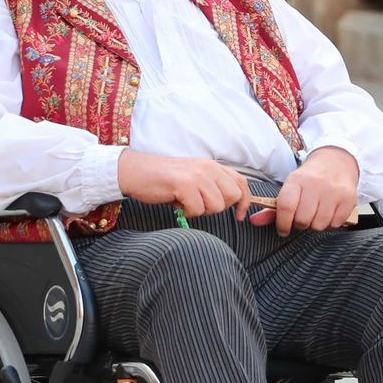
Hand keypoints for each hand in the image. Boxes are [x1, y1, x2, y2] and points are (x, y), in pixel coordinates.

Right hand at [116, 152, 251, 219]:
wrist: (137, 172)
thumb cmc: (165, 179)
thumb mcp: (194, 176)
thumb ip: (213, 185)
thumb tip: (233, 202)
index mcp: (213, 166)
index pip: (242, 183)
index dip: (245, 202)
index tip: (239, 216)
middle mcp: (208, 168)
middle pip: (232, 197)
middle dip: (218, 207)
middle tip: (199, 204)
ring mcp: (197, 175)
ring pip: (216, 206)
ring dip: (201, 211)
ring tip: (186, 202)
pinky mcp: (184, 184)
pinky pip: (197, 210)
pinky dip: (187, 213)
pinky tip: (177, 204)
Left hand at [274, 146, 358, 235]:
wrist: (336, 162)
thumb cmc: (309, 179)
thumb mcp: (290, 187)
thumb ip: (272, 208)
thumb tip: (253, 221)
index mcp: (296, 180)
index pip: (286, 207)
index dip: (282, 224)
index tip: (283, 229)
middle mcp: (315, 184)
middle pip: (302, 220)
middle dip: (300, 224)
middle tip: (302, 217)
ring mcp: (333, 191)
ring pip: (319, 225)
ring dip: (315, 224)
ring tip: (316, 213)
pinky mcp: (348, 198)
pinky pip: (335, 224)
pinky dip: (330, 223)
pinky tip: (328, 212)